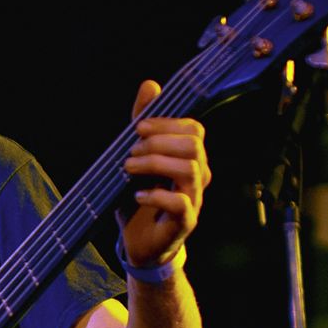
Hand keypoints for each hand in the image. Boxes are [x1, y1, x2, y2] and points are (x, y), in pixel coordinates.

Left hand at [119, 79, 210, 267]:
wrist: (139, 242)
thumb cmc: (140, 196)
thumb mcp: (137, 157)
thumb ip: (143, 126)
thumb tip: (151, 85)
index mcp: (190, 158)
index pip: (194, 129)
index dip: (166, 123)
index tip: (137, 127)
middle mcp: (198, 176)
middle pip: (194, 146)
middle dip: (159, 142)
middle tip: (131, 150)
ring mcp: (194, 199)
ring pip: (191, 170)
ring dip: (155, 164)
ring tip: (129, 168)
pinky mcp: (185, 223)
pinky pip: (181, 204)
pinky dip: (156, 196)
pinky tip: (137, 194)